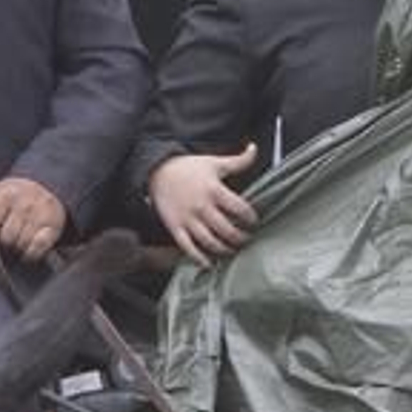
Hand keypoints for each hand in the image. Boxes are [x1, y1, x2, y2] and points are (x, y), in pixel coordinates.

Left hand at [0, 177, 66, 262]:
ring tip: (20, 235)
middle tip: (9, 231)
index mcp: (7, 194)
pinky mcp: (53, 227)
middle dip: (5, 238)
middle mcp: (26, 203)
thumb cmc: (15, 193)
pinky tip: (30, 246)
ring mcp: (41, 215)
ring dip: (19, 244)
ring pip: (21, 244)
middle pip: (6, 237)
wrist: (47, 184)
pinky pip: (37, 249)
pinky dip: (31, 253)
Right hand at [148, 144, 259, 267]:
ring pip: (210, 242)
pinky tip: (209, 263)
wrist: (157, 171)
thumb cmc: (189, 168)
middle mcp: (202, 207)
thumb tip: (254, 148)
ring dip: (225, 250)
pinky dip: (200, 259)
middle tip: (246, 238)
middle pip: (228, 230)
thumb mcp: (214, 162)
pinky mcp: (176, 228)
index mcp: (214, 190)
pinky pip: (189, 248)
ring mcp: (188, 219)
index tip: (254, 222)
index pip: (240, 209)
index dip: (251, 218)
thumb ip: (238, 160)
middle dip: (241, 238)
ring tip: (232, 249)